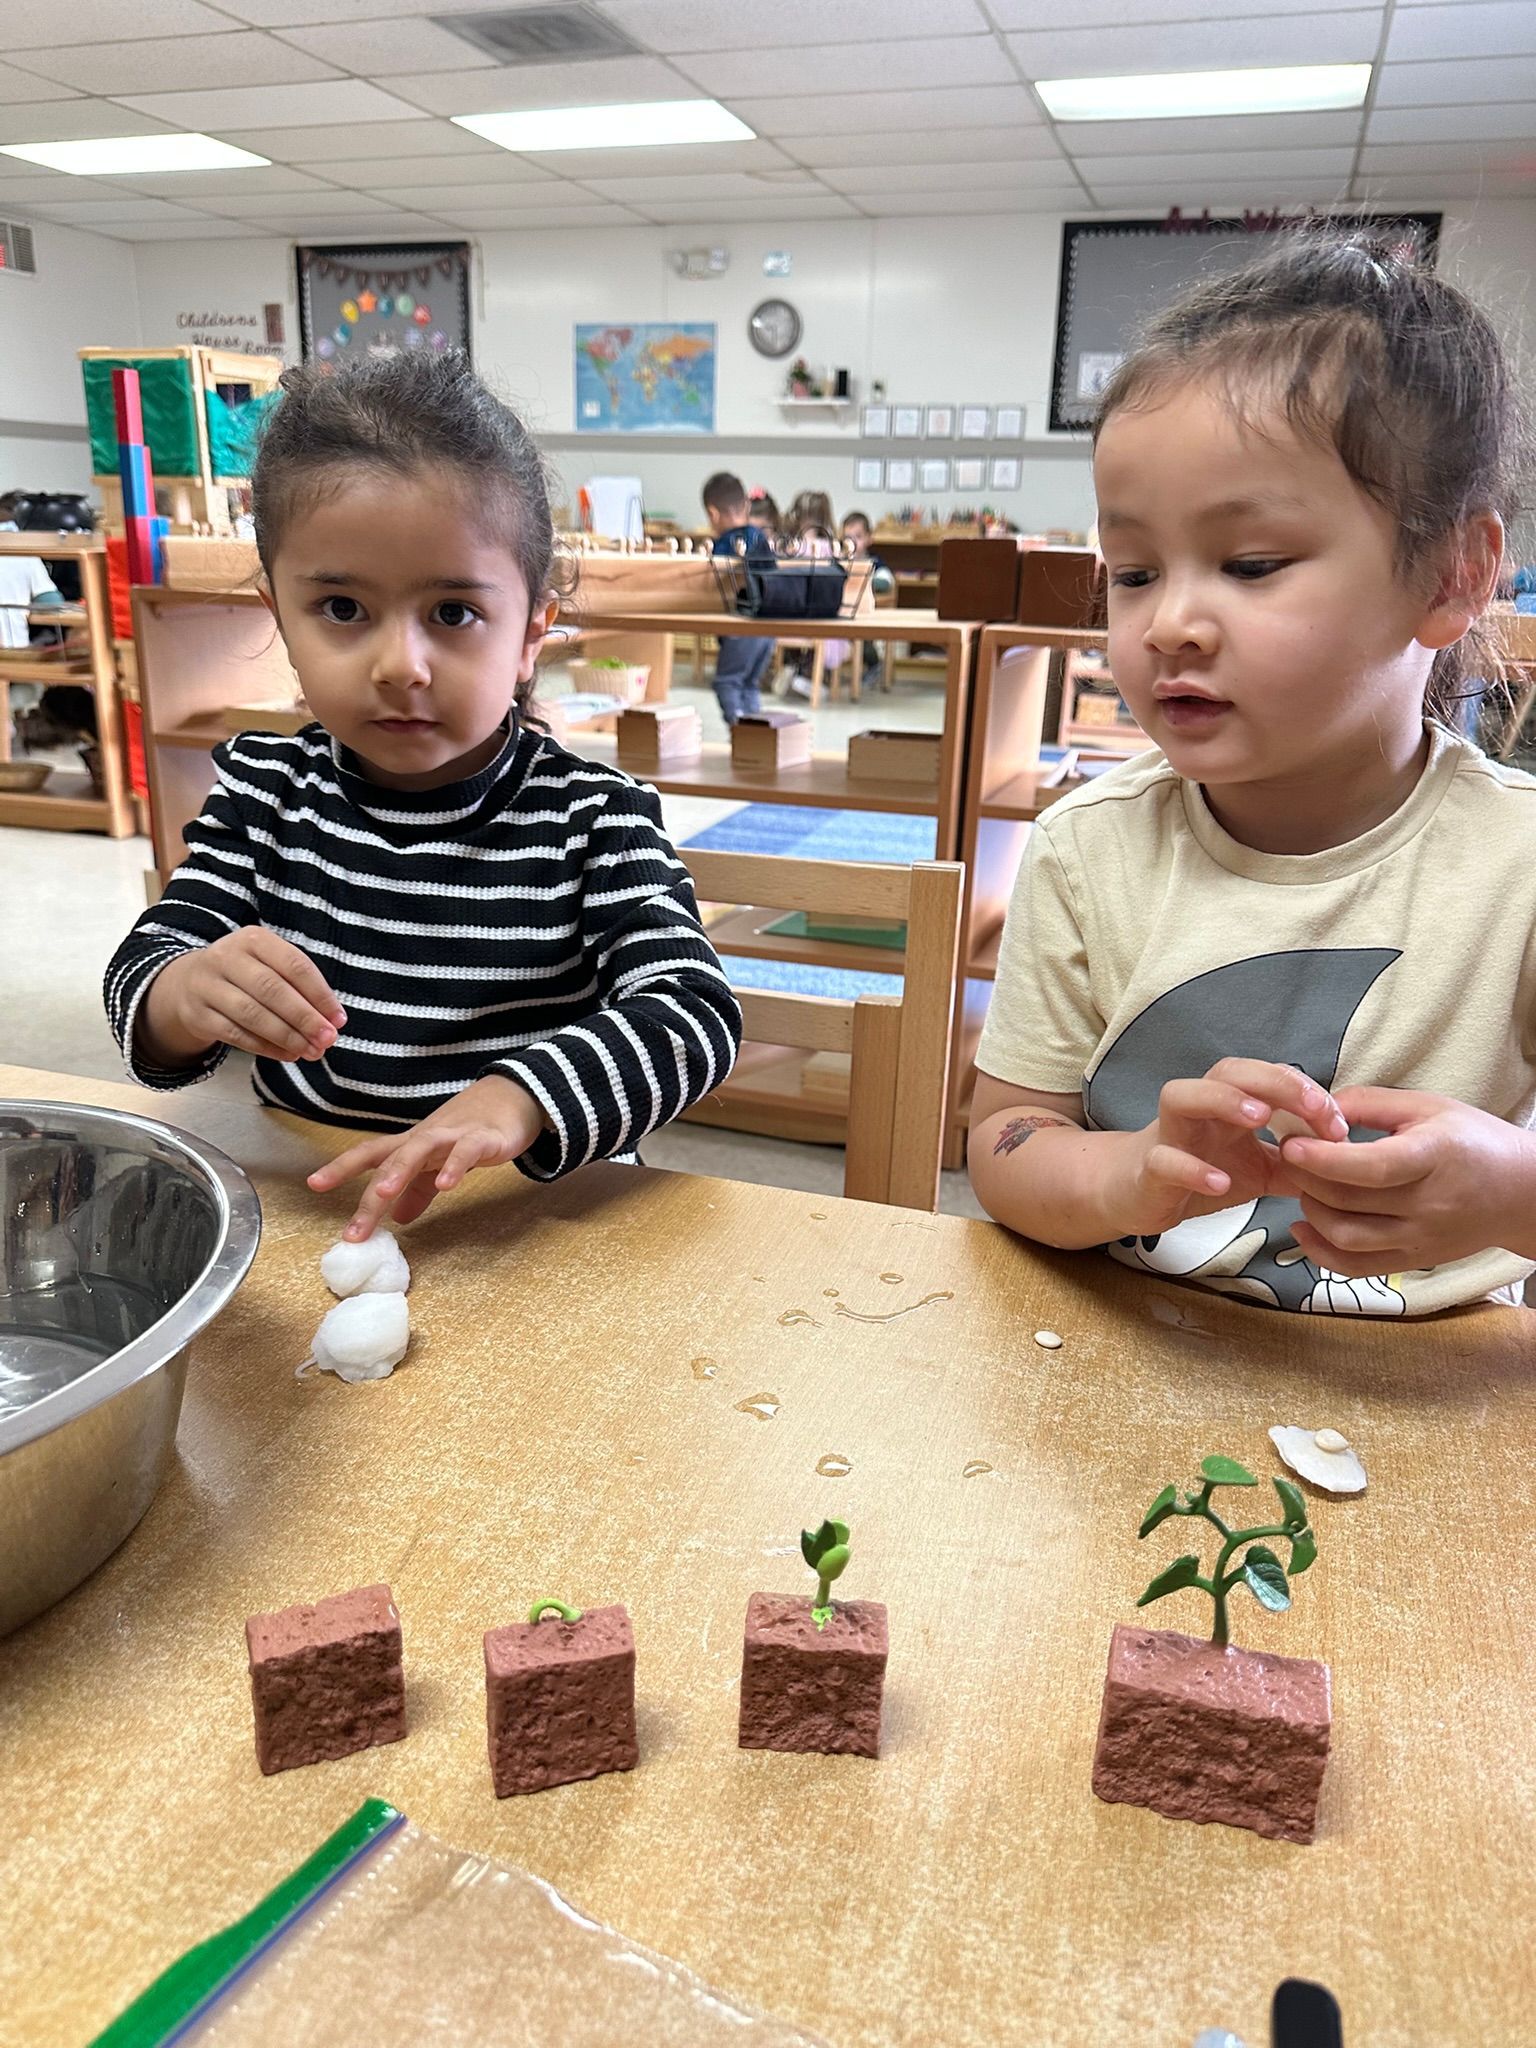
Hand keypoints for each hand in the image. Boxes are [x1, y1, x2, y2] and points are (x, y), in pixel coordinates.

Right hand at [139, 926, 344, 1067]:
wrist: (188, 984)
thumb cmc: (245, 975)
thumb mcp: (269, 966)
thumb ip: (299, 988)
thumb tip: (331, 1021)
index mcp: (254, 939)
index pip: (295, 965)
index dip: (320, 994)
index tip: (339, 1019)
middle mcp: (227, 957)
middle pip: (273, 990)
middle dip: (305, 1018)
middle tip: (327, 1039)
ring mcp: (208, 985)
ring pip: (252, 1014)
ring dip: (287, 1036)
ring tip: (311, 1050)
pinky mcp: (198, 1014)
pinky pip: (236, 1034)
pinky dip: (266, 1047)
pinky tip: (288, 1054)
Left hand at [308, 1074, 545, 1238]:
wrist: (515, 1097)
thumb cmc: (472, 1131)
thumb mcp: (439, 1164)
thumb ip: (418, 1190)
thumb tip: (397, 1218)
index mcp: (411, 1145)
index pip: (370, 1154)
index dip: (341, 1167)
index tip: (314, 1185)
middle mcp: (426, 1138)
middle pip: (389, 1160)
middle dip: (369, 1196)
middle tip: (353, 1231)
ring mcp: (453, 1136)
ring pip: (420, 1149)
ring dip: (399, 1171)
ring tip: (383, 1195)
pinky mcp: (484, 1139)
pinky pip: (467, 1152)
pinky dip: (455, 1166)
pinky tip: (448, 1185)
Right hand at [1112, 1059, 1348, 1237]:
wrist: (1139, 1194)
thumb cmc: (1202, 1170)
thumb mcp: (1261, 1169)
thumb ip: (1300, 1164)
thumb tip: (1351, 1165)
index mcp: (1229, 1103)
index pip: (1268, 1077)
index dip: (1304, 1091)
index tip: (1338, 1125)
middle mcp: (1198, 1108)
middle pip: (1228, 1071)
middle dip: (1274, 1082)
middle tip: (1313, 1107)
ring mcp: (1169, 1134)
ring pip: (1182, 1095)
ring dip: (1223, 1100)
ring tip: (1260, 1119)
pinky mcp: (1149, 1168)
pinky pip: (1164, 1159)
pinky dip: (1191, 1168)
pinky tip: (1220, 1182)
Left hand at [1279, 1087, 1535, 1275]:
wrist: (1521, 1192)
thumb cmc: (1473, 1141)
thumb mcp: (1428, 1106)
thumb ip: (1371, 1103)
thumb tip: (1319, 1108)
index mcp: (1433, 1158)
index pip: (1371, 1167)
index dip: (1324, 1159)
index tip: (1291, 1144)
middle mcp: (1427, 1205)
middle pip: (1349, 1201)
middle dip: (1305, 1179)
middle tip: (1289, 1156)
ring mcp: (1420, 1239)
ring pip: (1346, 1238)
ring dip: (1310, 1212)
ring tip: (1304, 1185)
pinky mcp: (1413, 1261)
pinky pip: (1357, 1267)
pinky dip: (1320, 1252)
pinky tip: (1304, 1227)